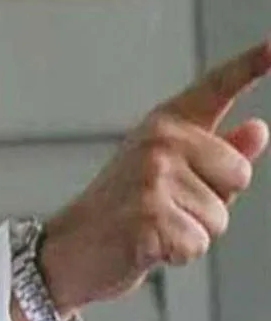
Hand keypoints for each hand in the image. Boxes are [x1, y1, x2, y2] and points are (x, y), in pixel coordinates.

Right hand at [40, 41, 270, 314]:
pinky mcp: (150, 215)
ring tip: (150, 227)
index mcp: (163, 126)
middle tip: (163, 209)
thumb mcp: (166, 175)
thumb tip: (258, 129)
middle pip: (238, 173)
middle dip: (212, 204)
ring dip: (191, 234)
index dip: (249, 64)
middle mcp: (159, 142)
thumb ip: (215, 154)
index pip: (214, 88)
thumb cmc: (117, 213)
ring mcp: (153, 177)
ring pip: (219, 216)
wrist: (69, 249)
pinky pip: (198, 243)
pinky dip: (176, 255)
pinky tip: (145, 246)